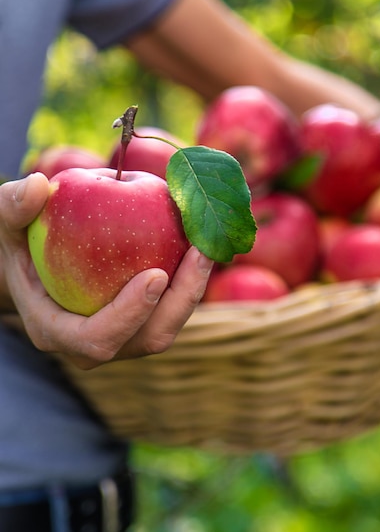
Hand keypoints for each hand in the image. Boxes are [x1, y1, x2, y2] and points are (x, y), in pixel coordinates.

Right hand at [0, 173, 212, 368]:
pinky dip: (189, 279)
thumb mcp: (5, 221)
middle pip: (147, 339)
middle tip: (200, 253)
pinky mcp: (142, 320)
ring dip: (192, 289)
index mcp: (57, 330)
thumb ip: (12, 206)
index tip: (156, 274)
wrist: (38, 258)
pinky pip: (172, 307)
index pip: (97, 340)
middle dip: (180, 301)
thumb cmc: (21, 240)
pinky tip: (202, 242)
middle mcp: (93, 344)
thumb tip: (37, 187)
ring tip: (208, 245)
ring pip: (168, 326)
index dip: (129, 315)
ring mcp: (123, 335)